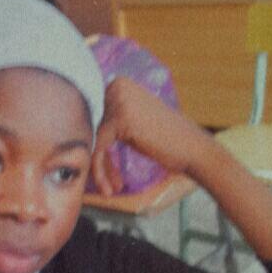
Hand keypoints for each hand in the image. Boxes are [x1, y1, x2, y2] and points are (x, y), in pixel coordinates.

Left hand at [91, 77, 209, 195]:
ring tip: (110, 189)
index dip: (96, 146)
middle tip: (109, 183)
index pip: (93, 117)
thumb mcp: (134, 121)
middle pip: (91, 128)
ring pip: (92, 140)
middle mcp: (116, 86)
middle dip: (98, 158)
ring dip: (100, 168)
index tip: (106, 171)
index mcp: (119, 83)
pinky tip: (108, 189)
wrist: (192, 148)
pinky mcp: (119, 119)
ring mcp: (117, 100)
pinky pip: (98, 149)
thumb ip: (111, 118)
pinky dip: (100, 171)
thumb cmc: (166, 140)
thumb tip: (79, 127)